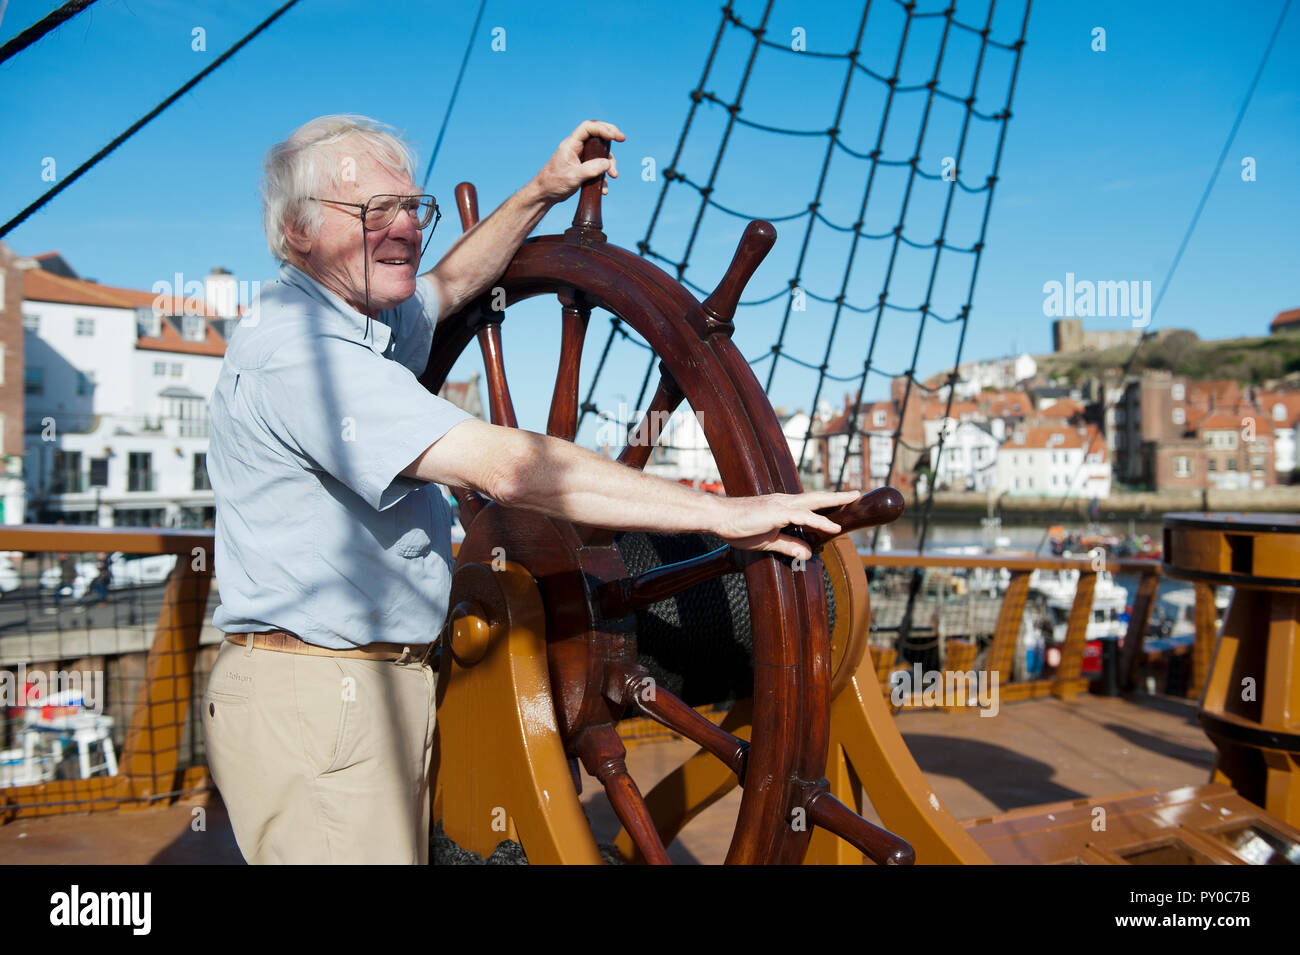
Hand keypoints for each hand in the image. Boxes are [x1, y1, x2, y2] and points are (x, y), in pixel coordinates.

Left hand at [532, 120, 625, 203]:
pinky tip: (603, 189)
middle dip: (610, 138)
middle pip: (596, 135)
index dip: (604, 128)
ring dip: (609, 164)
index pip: (589, 128)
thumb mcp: (574, 176)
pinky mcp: (583, 168)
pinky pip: (597, 167)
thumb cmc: (553, 183)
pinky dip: (603, 176)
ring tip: (613, 177)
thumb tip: (608, 164)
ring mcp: (580, 158)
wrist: (545, 195)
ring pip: (600, 154)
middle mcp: (576, 148)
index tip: (617, 136)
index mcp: (571, 144)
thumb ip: (591, 169)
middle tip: (622, 139)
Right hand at [714, 489, 862, 559]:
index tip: (842, 507)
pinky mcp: (778, 513)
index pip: (809, 505)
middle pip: (817, 497)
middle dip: (838, 496)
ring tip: (853, 499)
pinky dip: (821, 521)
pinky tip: (834, 527)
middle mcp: (785, 502)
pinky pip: (805, 517)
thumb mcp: (768, 541)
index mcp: (782, 508)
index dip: (826, 507)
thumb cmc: (738, 528)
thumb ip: (788, 546)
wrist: (719, 518)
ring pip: (815, 502)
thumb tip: (807, 554)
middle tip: (856, 493)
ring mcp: (782, 505)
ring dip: (836, 501)